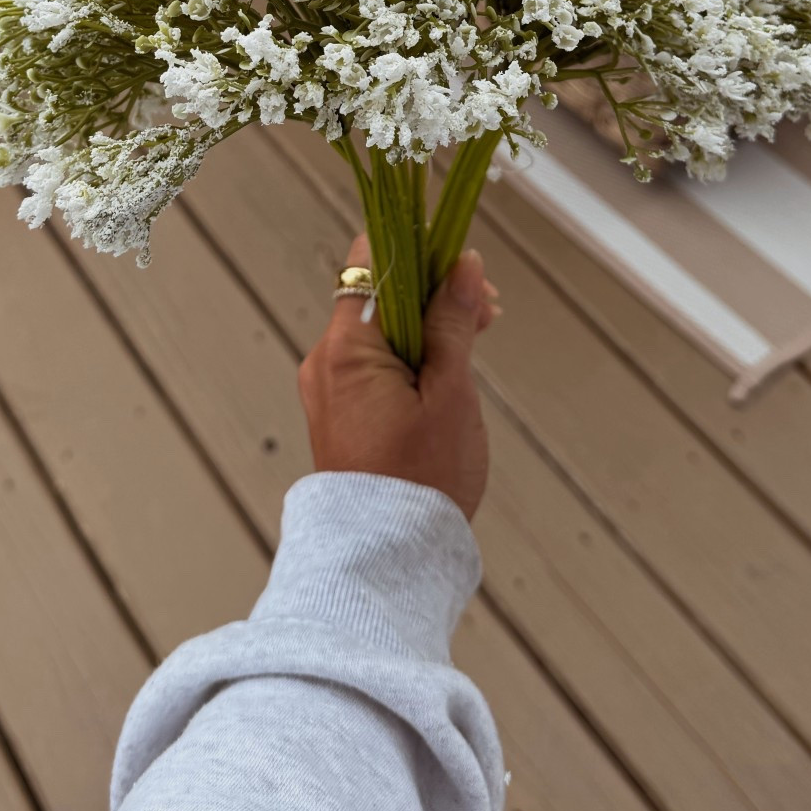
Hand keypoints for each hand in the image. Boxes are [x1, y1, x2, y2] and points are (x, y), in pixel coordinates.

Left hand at [298, 236, 499, 521]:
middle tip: (485, 312)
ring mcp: (329, 389)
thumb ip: (453, 322)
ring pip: (380, 330)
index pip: (369, 261)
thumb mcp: (450, 394)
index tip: (461, 261)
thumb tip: (462, 265)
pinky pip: (374, 364)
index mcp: (345, 348)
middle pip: (377, 294)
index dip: (417, 250)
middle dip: (433, 291)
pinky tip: (446, 374)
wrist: (385, 560)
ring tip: (473, 345)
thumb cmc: (420, 483)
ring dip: (427, 325)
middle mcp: (325, 361)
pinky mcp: (340, 413)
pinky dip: (410, 357)